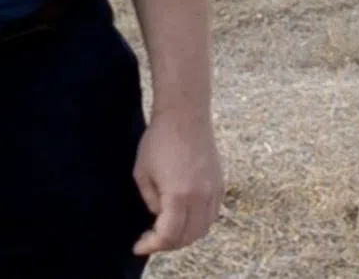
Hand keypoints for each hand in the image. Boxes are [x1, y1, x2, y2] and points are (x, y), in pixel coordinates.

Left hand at [132, 109, 222, 255]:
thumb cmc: (159, 139)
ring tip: (168, 231)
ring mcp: (213, 190)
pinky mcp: (220, 183)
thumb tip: (159, 214)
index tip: (139, 246)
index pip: (168, 236)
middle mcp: (201, 197)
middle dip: (167, 244)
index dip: (152, 245)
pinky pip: (212, 215)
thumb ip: (150, 201)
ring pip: (203, 229)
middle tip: (151, 239)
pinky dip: (199, 224)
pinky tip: (186, 218)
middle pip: (187, 237)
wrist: (185, 113)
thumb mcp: (142, 172)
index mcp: (179, 195)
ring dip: (185, 236)